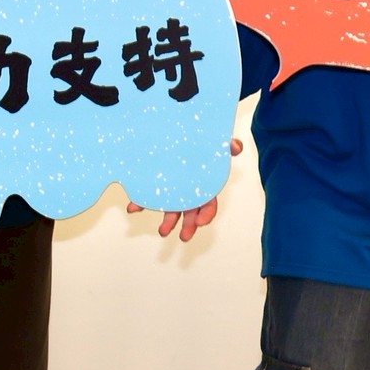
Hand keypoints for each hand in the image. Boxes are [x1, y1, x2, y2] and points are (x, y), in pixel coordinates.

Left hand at [128, 137, 244, 240]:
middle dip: (188, 226)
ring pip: (172, 210)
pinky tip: (133, 208)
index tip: (200, 223)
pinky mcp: (157, 185)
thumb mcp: (214, 143)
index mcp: (204, 185)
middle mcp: (189, 191)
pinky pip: (149, 197)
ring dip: (168, 222)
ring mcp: (173, 190)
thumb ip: (227, 145)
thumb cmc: (199, 143)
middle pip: (191, 212)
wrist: (175, 132)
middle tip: (184, 237)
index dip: (206, 214)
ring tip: (163, 232)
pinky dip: (140, 204)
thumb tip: (236, 146)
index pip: (209, 203)